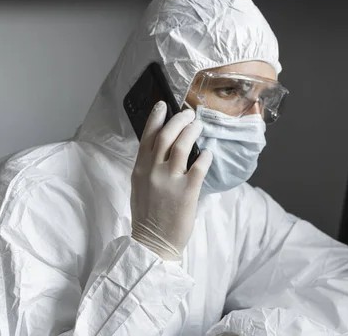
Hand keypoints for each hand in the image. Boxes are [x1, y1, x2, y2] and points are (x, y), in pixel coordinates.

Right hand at [131, 101, 212, 259]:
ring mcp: (170, 180)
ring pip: (183, 145)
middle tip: (189, 113)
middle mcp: (153, 171)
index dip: (156, 118)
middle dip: (179, 120)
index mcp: (140, 169)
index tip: (163, 105)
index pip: (148, 137)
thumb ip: (148, 167)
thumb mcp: (139, 186)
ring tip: (199, 126)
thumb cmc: (147, 216)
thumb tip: (162, 148)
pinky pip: (199, 166)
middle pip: (167, 135)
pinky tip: (207, 152)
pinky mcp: (187, 191)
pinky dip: (205, 156)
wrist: (153, 242)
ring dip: (192, 131)